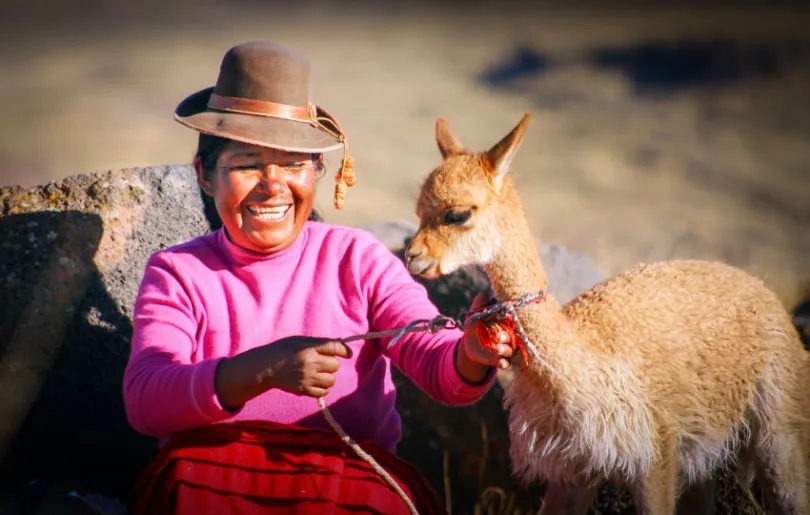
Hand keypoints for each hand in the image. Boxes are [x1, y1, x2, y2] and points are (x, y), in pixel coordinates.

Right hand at [215, 336, 352, 410]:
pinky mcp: (304, 390)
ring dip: (329, 376)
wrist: (265, 367)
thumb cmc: (283, 350)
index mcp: (309, 348)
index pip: (334, 347)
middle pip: (335, 365)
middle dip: (332, 363)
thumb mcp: (300, 340)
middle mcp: (309, 363)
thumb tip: (340, 344)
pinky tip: (317, 383)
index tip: (347, 353)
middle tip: (322, 362)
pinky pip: (324, 392)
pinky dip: (324, 388)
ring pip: (332, 380)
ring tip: (319, 373)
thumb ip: (319, 343)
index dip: (344, 351)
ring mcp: (307, 378)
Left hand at [457, 292, 514, 381]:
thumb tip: (487, 292)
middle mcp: (510, 334)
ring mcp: (506, 348)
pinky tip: (502, 363)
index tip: (508, 318)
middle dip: (506, 336)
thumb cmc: (476, 322)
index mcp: (506, 321)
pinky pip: (507, 363)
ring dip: (504, 350)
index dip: (512, 320)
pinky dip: (505, 363)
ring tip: (496, 348)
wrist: (469, 342)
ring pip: (510, 350)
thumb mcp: (475, 311)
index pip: (514, 320)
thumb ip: (481, 301)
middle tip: (497, 336)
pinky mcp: (501, 359)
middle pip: (513, 336)